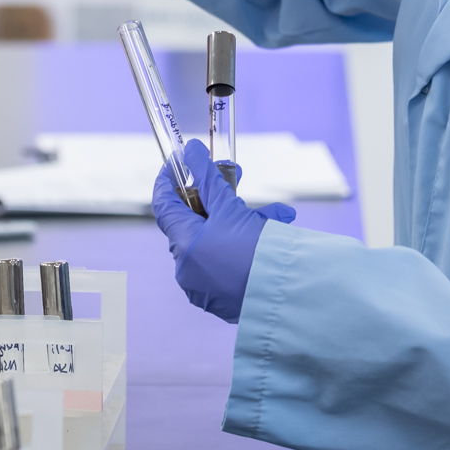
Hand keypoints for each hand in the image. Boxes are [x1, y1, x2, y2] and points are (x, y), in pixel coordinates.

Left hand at [152, 139, 296, 323]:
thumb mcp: (233, 209)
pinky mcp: (220, 299)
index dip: (168, 180)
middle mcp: (186, 268)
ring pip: (212, 243)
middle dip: (216, 199)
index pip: (163, 205)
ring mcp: (202, 286)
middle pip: (192, 223)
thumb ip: (209, 178)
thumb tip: (191, 150)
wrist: (287, 297)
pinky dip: (239, 248)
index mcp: (184, 244)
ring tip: (271, 217)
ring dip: (236, 224)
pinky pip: (223, 264)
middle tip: (235, 180)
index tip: (178, 162)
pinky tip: (267, 240)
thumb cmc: (258, 253)